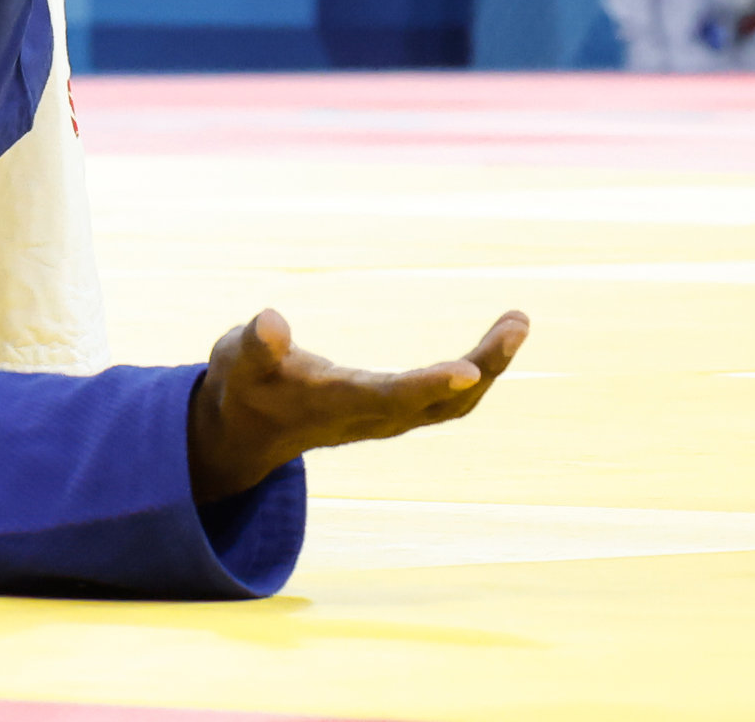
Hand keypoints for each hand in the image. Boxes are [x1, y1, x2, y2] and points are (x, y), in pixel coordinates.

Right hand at [182, 306, 531, 502]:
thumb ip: (256, 344)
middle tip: (517, 323)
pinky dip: (479, 372)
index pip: (390, 398)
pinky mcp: (396, 412)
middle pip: (442, 405)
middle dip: (484, 367)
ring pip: (455, 406)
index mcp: (336, 404)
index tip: (468, 372)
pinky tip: (496, 344)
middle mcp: (372, 418)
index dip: (429, 387)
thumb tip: (271, 321)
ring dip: (490, 367)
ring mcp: (389, 420)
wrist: (249, 433)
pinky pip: (451, 400)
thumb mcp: (237, 360)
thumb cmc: (244, 386)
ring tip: (516, 321)